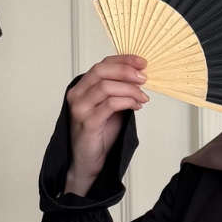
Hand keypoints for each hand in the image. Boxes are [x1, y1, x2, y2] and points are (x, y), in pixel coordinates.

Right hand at [64, 54, 147, 195]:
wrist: (88, 161)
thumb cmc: (99, 135)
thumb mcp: (111, 107)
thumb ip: (119, 91)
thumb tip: (139, 78)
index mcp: (82, 87)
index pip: (102, 64)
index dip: (123, 60)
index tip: (141, 62)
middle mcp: (78, 94)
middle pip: (102, 71)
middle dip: (126, 71)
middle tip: (144, 78)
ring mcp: (80, 108)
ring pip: (106, 87)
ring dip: (130, 90)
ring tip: (142, 98)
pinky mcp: (87, 123)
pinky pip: (110, 105)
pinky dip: (126, 102)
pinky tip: (136, 106)